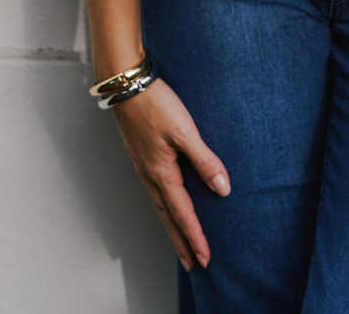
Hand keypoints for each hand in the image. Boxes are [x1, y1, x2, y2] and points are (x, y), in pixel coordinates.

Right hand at [110, 78, 230, 270]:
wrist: (126, 84)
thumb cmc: (155, 104)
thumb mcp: (185, 130)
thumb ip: (204, 159)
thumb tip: (223, 188)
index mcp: (161, 172)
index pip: (183, 213)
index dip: (195, 237)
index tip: (206, 258)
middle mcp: (150, 174)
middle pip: (168, 217)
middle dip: (181, 241)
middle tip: (192, 263)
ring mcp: (143, 165)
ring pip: (160, 205)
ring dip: (172, 226)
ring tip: (181, 242)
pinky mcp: (142, 155)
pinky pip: (155, 191)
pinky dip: (164, 206)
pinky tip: (168, 203)